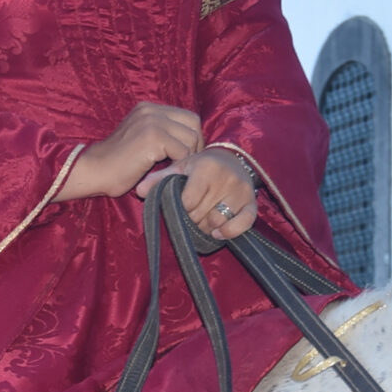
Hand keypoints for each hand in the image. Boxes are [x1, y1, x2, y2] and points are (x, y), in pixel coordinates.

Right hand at [59, 103, 202, 201]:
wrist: (94, 171)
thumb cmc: (118, 163)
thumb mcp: (141, 139)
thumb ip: (162, 133)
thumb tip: (194, 140)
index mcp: (148, 108)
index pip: (187, 117)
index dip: (192, 137)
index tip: (185, 157)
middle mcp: (151, 109)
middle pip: (193, 123)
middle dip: (195, 146)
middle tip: (184, 164)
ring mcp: (152, 121)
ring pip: (191, 138)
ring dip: (187, 157)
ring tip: (173, 170)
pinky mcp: (153, 137)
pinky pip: (182, 152)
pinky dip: (179, 166)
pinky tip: (166, 173)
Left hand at [137, 147, 257, 241]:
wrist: (233, 159)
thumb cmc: (201, 166)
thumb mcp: (180, 168)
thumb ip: (160, 179)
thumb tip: (139, 191)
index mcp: (206, 167)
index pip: (188, 201)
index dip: (181, 208)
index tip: (181, 205)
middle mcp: (226, 178)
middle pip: (201, 214)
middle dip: (192, 218)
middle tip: (191, 212)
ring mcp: (241, 191)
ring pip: (218, 221)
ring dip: (207, 226)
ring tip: (202, 218)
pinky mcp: (252, 203)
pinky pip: (243, 223)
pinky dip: (230, 231)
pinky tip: (218, 232)